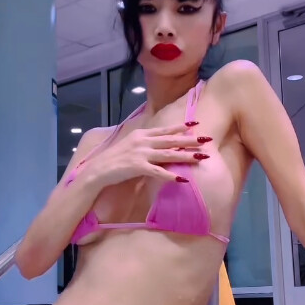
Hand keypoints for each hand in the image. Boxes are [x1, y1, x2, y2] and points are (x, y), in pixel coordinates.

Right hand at [83, 123, 210, 187]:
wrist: (98, 170)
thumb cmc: (113, 159)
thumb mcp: (129, 145)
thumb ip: (143, 143)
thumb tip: (157, 144)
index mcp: (141, 135)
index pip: (164, 130)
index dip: (180, 127)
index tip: (195, 125)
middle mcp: (142, 141)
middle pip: (170, 140)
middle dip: (190, 141)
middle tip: (207, 140)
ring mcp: (140, 154)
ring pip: (168, 154)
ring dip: (186, 156)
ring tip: (201, 157)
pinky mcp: (138, 167)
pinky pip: (158, 172)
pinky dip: (170, 175)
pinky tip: (182, 179)